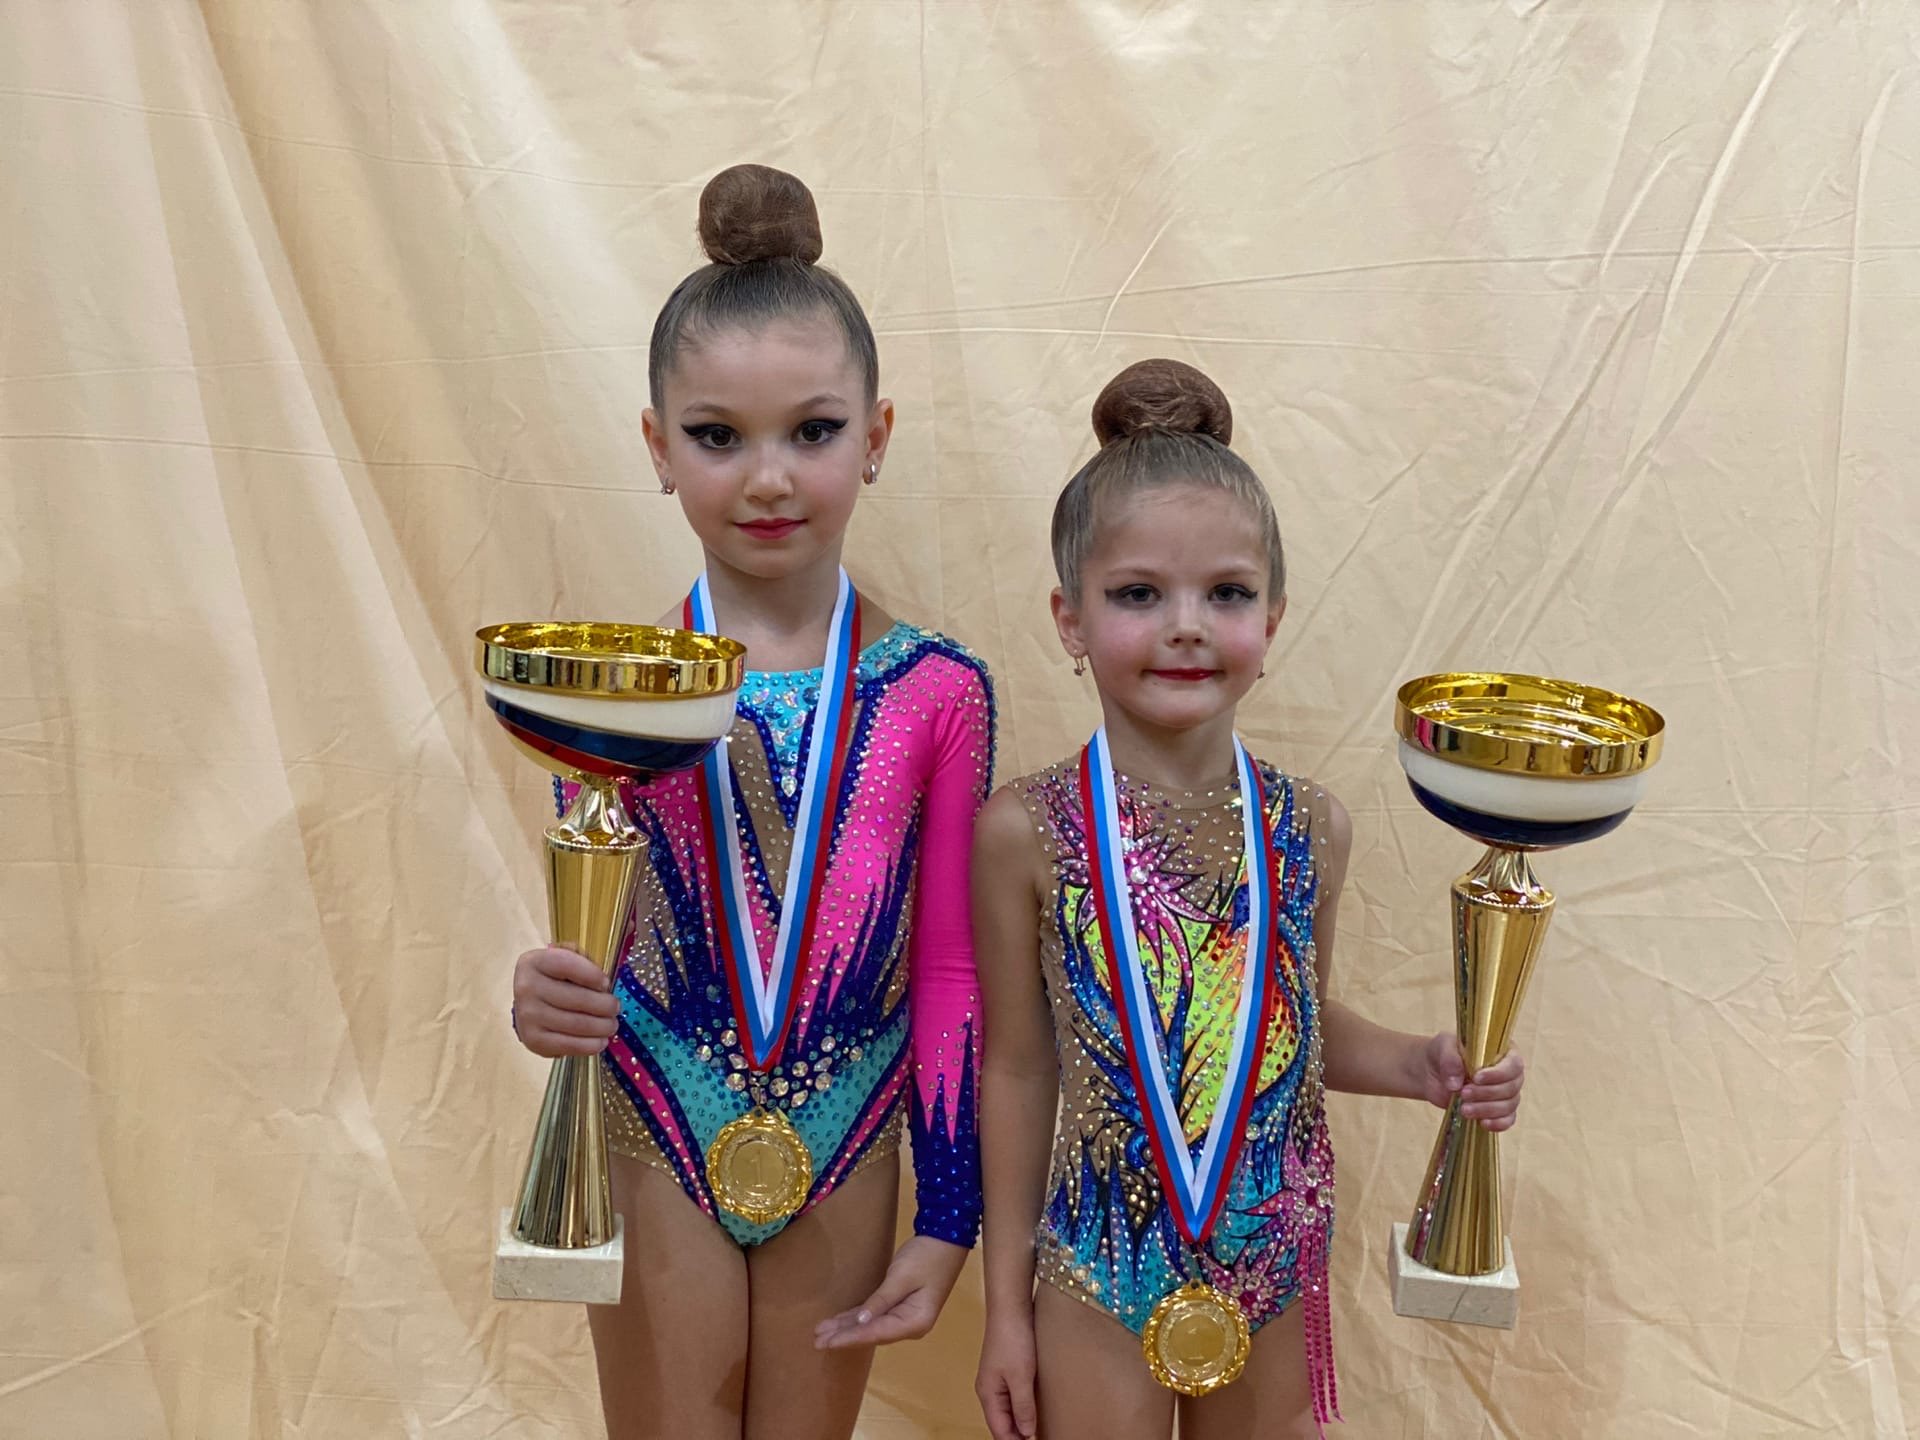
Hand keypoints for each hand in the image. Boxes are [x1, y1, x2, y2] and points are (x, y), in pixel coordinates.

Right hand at [511, 945, 617, 1057]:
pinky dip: (590, 1045)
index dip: (592, 975)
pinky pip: (568, 1045)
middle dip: (604, 1005)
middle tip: (616, 1008)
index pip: (567, 965)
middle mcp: (526, 988)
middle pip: (576, 998)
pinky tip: (601, 1041)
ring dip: (602, 1027)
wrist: (529, 1005)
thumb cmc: (556, 978)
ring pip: (576, 1024)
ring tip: (612, 1025)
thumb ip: (590, 951)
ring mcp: (527, 1016)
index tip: (607, 983)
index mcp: (534, 961)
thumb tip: (630, 927)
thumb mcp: (567, 957)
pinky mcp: (533, 1040)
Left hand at [813, 1235, 967, 1349]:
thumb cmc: (926, 1257)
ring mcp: (905, 1316)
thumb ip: (881, 1301)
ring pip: (871, 1325)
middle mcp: (910, 1325)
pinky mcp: (901, 1305)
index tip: (828, 1343)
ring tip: (822, 1332)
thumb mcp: (901, 1277)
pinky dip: (857, 1318)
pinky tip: (839, 1321)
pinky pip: (875, 1315)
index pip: (876, 1333)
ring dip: (847, 1328)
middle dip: (845, 1336)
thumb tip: (861, 1323)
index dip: (850, 1338)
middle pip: (872, 1333)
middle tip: (817, 1341)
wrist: (946, 1239)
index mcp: (914, 1322)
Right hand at [975, 1308, 1037, 1439]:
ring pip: (1007, 1409)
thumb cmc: (1012, 1339)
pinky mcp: (1007, 1367)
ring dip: (1020, 1422)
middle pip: (1002, 1422)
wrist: (1010, 1307)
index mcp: (988, 1394)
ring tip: (1037, 1432)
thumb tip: (1026, 1433)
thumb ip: (1023, 1407)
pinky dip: (1022, 1407)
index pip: (999, 1430)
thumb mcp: (1020, 1377)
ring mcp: (997, 1378)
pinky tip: (1034, 1408)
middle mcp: (989, 1388)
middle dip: (1016, 1435)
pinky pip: (1013, 1396)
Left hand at [1420, 1032, 1525, 1130]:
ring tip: (1464, 1109)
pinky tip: (1482, 1123)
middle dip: (1487, 1093)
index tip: (1476, 1078)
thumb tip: (1456, 1084)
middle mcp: (1508, 1073)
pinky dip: (1498, 1124)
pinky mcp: (1497, 1110)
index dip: (1498, 1074)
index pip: (1514, 1064)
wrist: (1432, 1071)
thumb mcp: (1443, 1047)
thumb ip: (1450, 1060)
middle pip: (1511, 1087)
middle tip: (1464, 1093)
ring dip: (1487, 1109)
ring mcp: (1504, 1093)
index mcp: (1503, 1052)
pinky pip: (1507, 1120)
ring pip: (1509, 1105)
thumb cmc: (1444, 1053)